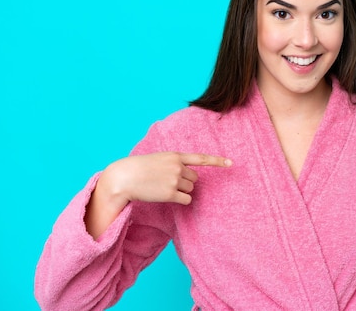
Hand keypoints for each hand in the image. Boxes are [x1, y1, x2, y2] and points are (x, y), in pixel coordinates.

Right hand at [86, 152, 231, 238]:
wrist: (124, 177)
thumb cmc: (140, 168)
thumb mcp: (159, 159)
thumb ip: (175, 163)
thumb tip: (189, 177)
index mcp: (175, 156)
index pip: (201, 158)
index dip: (217, 161)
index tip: (231, 163)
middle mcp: (178, 167)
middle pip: (195, 178)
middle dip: (186, 181)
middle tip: (168, 181)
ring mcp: (174, 180)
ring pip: (190, 188)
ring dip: (181, 190)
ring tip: (163, 187)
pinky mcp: (170, 193)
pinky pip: (186, 199)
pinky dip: (180, 200)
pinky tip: (167, 196)